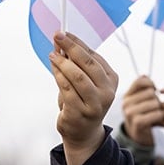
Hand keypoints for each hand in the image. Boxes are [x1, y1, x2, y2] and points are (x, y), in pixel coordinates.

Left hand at [49, 31, 118, 164]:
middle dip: (70, 47)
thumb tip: (60, 42)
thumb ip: (76, 62)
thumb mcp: (84, 79)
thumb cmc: (82, 98)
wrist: (82, 131)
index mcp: (111, 79)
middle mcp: (107, 92)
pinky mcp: (80, 113)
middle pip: (88, 63)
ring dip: (62, 61)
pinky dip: (58, 74)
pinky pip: (66, 88)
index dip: (78, 42)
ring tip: (52, 53)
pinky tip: (53, 67)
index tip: (64, 32)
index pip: (94, 55)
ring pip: (77, 76)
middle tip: (57, 36)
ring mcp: (95, 104)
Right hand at [122, 75, 162, 145]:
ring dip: (160, 108)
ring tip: (158, 113)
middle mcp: (125, 102)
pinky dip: (160, 116)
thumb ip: (143, 87)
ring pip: (154, 103)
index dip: (151, 84)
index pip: (141, 81)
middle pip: (150, 92)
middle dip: (157, 98)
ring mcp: (130, 113)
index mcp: (127, 95)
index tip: (155, 91)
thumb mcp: (140, 100)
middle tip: (157, 106)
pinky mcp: (137, 124)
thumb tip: (145, 75)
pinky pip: (155, 115)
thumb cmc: (143, 114)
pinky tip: (160, 119)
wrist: (139, 136)